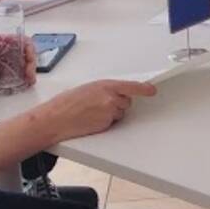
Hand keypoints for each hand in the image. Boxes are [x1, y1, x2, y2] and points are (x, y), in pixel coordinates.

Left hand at [0, 37, 36, 85]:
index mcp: (2, 41)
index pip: (23, 41)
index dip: (29, 50)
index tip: (28, 60)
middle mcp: (7, 51)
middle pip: (27, 54)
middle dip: (31, 65)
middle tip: (29, 76)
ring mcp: (7, 62)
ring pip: (25, 65)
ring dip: (30, 73)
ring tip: (28, 82)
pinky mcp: (4, 74)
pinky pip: (19, 75)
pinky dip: (24, 80)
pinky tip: (24, 84)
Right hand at [37, 79, 157, 140]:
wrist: (57, 117)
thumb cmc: (67, 103)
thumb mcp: (88, 88)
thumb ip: (105, 90)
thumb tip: (115, 93)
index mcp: (105, 85)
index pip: (131, 86)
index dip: (144, 89)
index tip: (152, 90)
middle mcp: (110, 97)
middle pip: (126, 102)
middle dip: (117, 104)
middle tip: (98, 105)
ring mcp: (109, 111)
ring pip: (120, 113)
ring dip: (111, 114)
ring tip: (92, 113)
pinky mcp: (106, 123)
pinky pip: (112, 122)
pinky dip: (105, 122)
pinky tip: (91, 120)